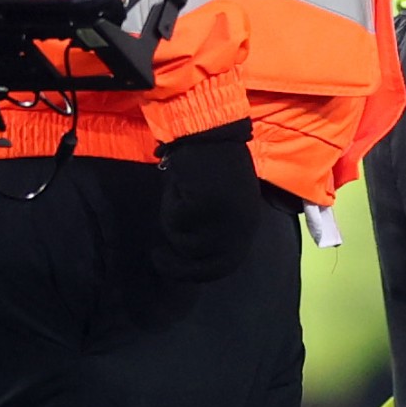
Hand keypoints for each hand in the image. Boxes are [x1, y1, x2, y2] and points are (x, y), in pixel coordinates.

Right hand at [148, 118, 260, 285]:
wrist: (209, 134)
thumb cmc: (209, 167)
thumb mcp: (220, 206)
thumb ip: (212, 232)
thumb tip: (190, 258)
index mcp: (248, 224)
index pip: (226, 264)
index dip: (198, 272)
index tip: (177, 268)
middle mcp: (242, 225)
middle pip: (206, 265)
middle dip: (177, 266)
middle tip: (157, 257)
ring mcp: (226, 216)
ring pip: (185, 242)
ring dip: (172, 224)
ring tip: (174, 200)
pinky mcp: (207, 204)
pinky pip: (176, 220)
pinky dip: (170, 207)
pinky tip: (177, 186)